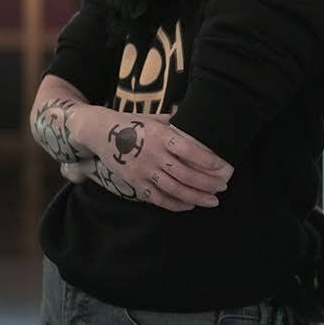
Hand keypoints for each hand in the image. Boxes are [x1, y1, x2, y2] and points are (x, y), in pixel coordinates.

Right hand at [72, 106, 233, 211]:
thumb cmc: (133, 122)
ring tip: (213, 201)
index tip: (223, 167)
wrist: (100, 132)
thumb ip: (177, 124)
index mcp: (161, 135)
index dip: (208, 161)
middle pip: (185, 174)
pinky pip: (158, 198)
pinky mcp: (135, 183)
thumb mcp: (156, 119)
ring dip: (196, 197)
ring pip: (174, 189)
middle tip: (223, 187)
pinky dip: (176, 204)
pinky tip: (190, 205)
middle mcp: (153, 154)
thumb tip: (201, 125)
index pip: (190, 150)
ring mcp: (143, 171)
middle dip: (207, 183)